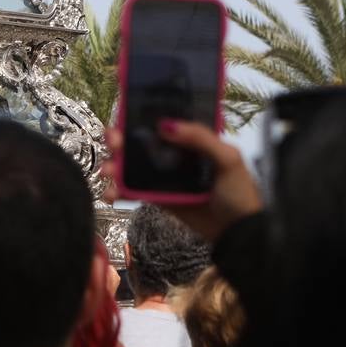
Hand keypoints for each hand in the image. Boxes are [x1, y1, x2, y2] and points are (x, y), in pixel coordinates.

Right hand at [102, 121, 262, 243]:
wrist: (238, 233)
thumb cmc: (238, 192)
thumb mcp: (227, 159)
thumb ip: (200, 138)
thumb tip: (165, 124)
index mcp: (191, 139)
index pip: (163, 121)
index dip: (141, 115)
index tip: (123, 113)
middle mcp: (174, 154)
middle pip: (140, 141)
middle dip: (120, 139)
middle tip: (112, 141)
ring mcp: (164, 176)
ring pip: (132, 165)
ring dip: (114, 165)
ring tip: (107, 172)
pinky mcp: (158, 197)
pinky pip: (133, 191)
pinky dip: (118, 191)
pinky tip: (111, 193)